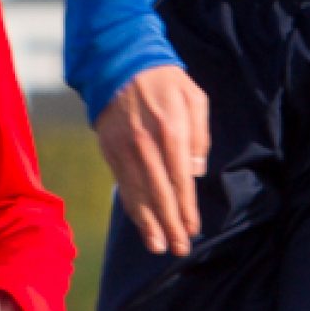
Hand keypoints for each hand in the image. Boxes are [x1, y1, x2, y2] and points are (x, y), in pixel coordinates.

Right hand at [94, 64, 210, 256]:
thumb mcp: (195, 98)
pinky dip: (131, 207)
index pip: (181, 181)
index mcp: (171, 131)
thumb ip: (200, 136)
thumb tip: (195, 172)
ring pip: (137, 194)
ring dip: (149, 224)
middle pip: (159, 194)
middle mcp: (145, 144)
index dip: (186, 209)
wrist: (120, 62)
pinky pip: (121, 184)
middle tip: (179, 249)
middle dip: (170, 225)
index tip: (192, 230)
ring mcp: (124, 148)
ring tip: (158, 247)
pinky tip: (140, 223)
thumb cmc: (165, 81)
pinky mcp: (109, 149)